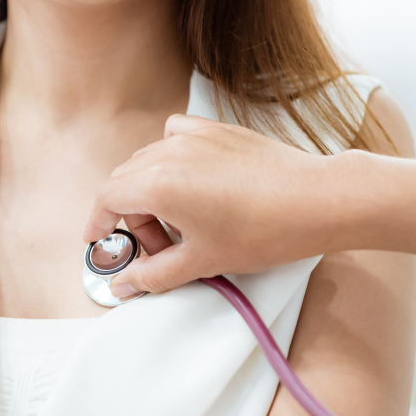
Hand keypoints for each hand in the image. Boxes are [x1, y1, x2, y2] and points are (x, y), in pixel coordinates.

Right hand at [83, 114, 339, 295]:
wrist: (316, 201)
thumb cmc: (266, 229)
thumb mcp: (203, 260)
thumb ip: (155, 274)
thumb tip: (127, 285)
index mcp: (158, 182)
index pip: (107, 197)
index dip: (99, 222)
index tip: (100, 239)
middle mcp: (171, 151)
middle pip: (127, 179)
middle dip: (133, 216)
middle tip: (161, 249)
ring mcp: (198, 136)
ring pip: (151, 159)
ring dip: (152, 190)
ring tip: (183, 222)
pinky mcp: (221, 130)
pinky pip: (179, 136)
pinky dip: (174, 158)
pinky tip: (195, 181)